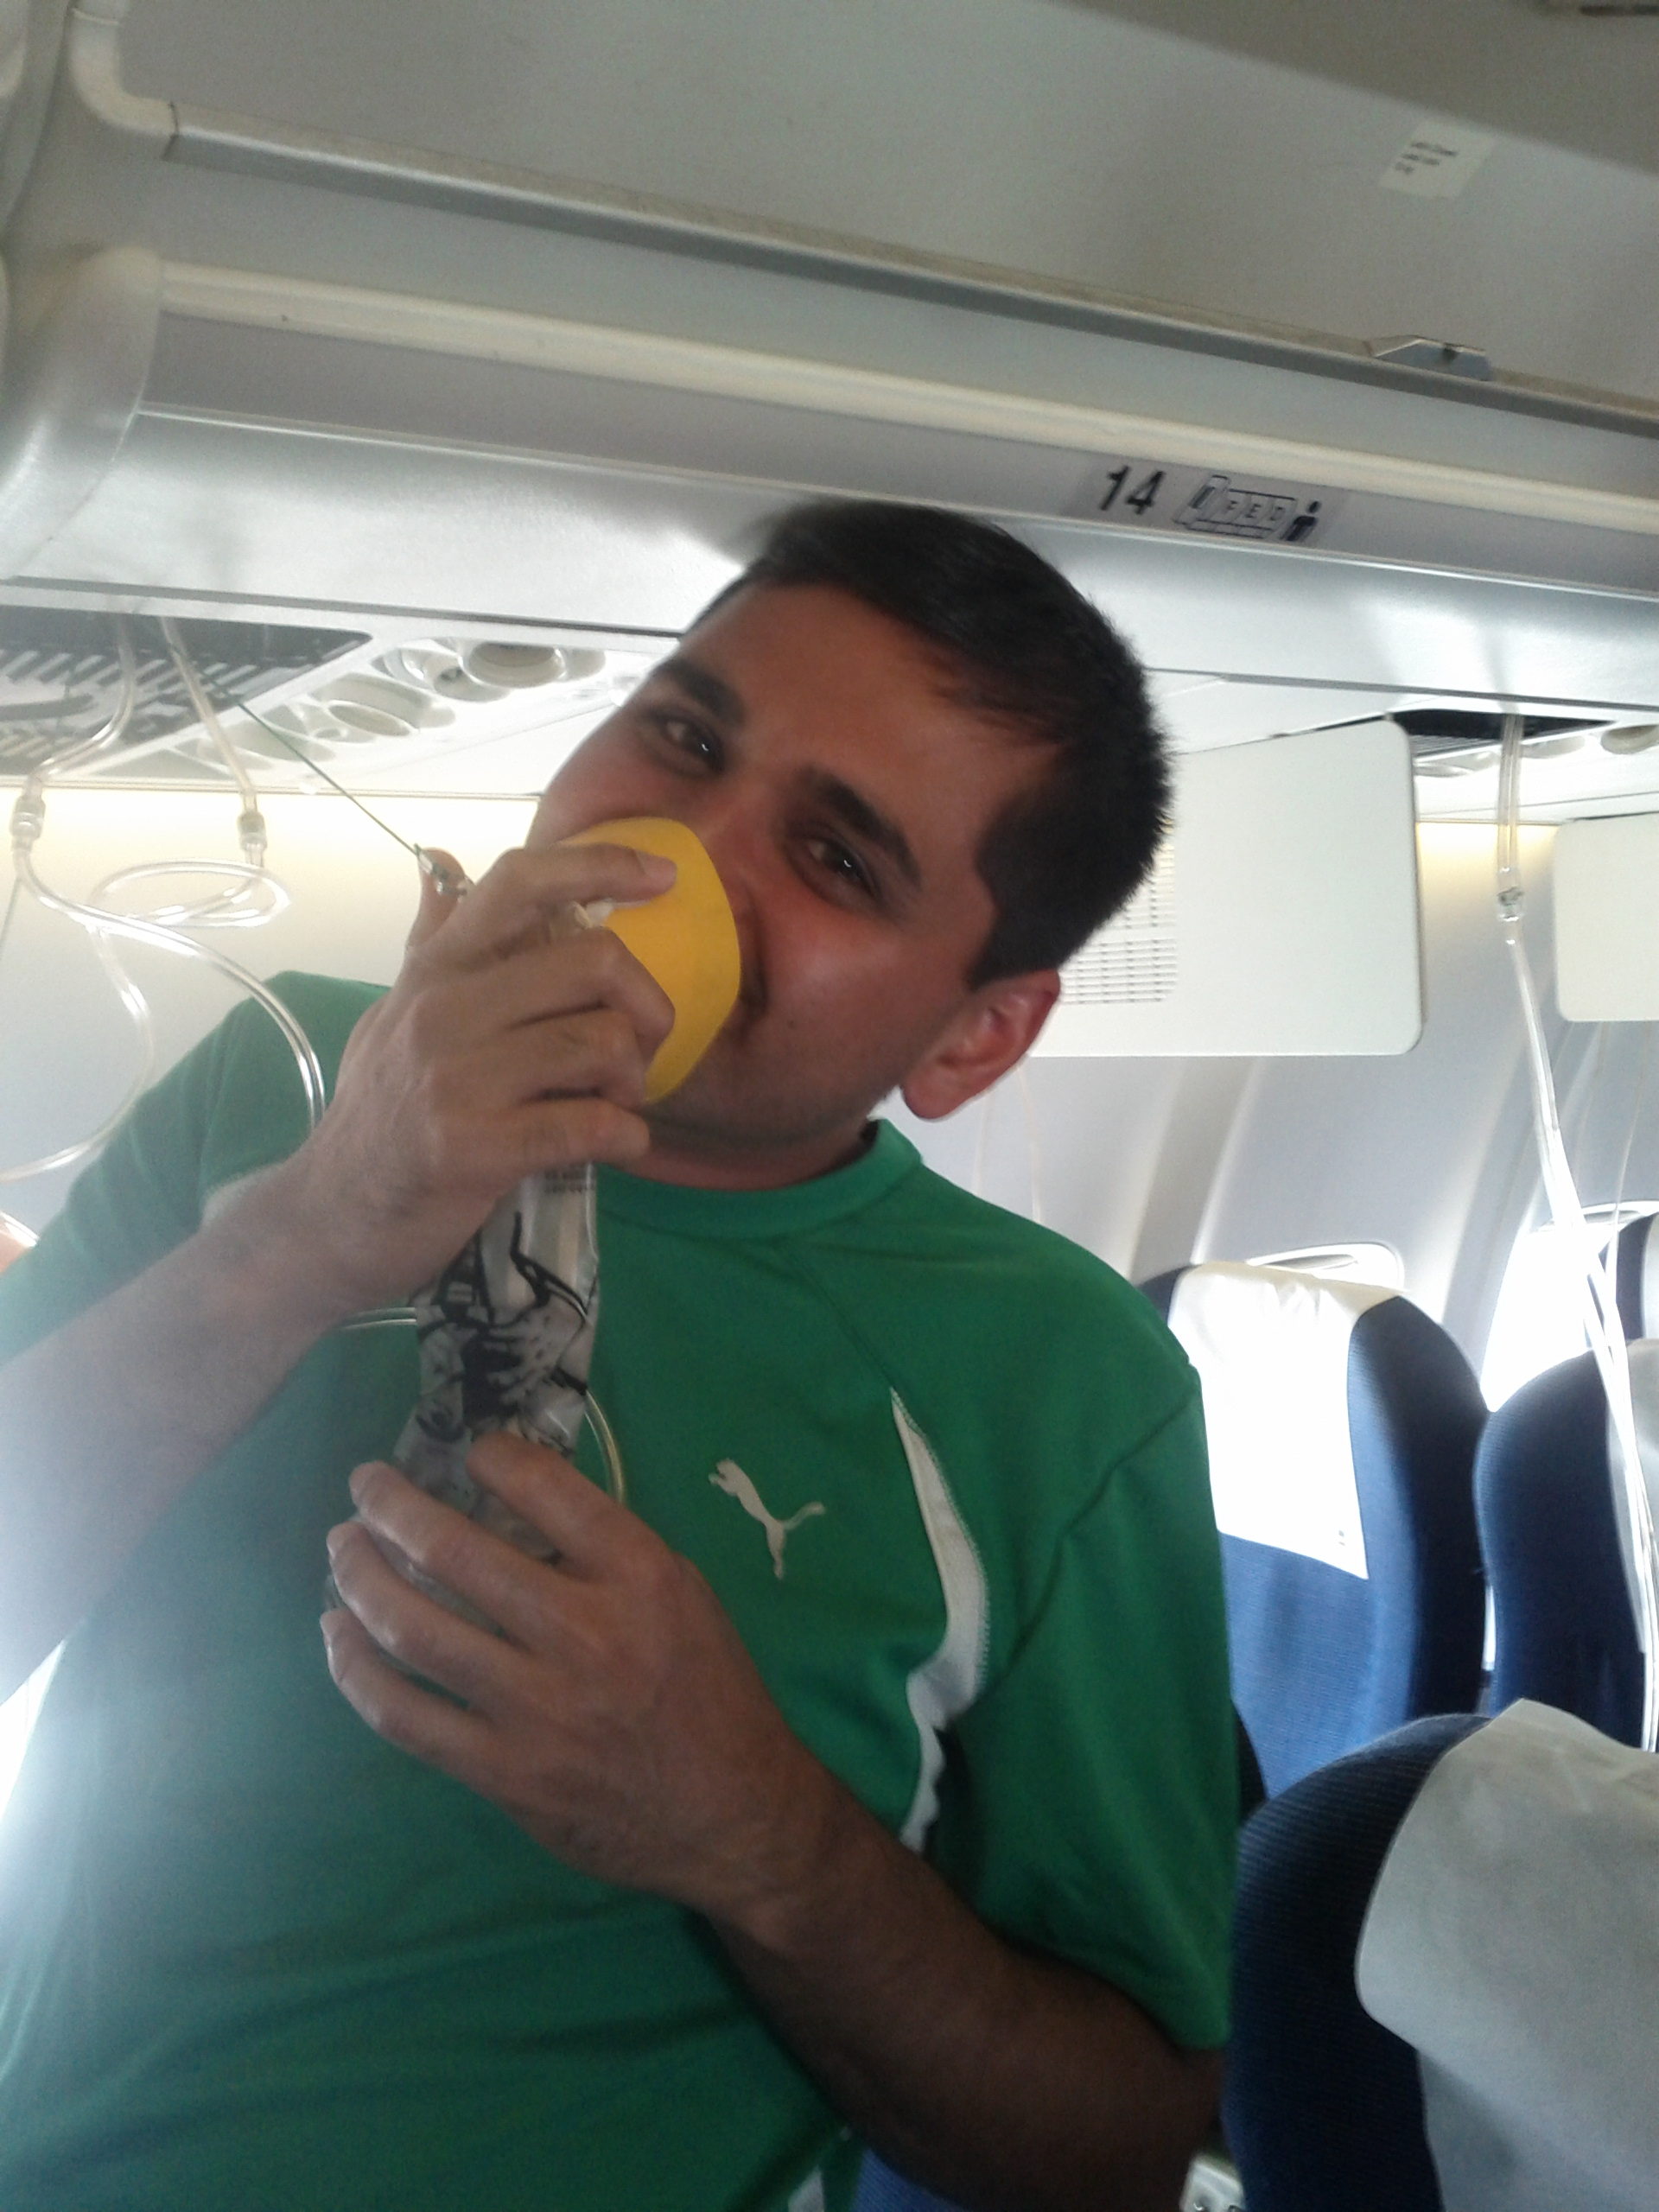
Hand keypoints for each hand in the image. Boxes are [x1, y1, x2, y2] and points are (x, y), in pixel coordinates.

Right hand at [267, 841, 677, 1314]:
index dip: (602, 863)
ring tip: (616, 1103)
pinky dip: (627, 1138)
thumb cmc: (379, 1112)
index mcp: (436, 970)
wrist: (331, 1216)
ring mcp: (457, 1078)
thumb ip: (430, 940)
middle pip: (594, 962)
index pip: (520, 882)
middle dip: (645, 1006)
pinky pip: (592, 1125)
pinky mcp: (475, 1148)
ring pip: (603, 1042)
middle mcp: (444, 1009)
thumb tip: (440, 858)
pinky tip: (617, 1146)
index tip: (664, 876)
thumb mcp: (392, 1012)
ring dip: (635, 1080)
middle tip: (638, 1048)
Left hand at [321, 1435, 836, 1920]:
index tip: (468, 1453)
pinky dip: (359, 1672)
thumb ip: (604, 1549)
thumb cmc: (708, 1689)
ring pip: (418, 1632)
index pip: (545, 1488)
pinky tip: (340, 1637)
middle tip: (365, 1485)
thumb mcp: (681, 1592)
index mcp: (638, 1576)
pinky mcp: (504, 1774)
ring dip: (362, 1579)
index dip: (490, 1456)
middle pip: (457, 1553)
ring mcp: (537, 1709)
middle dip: (393, 1508)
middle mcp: (583, 1633)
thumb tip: (512, 1502)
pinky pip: (407, 1717)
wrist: (733, 1814)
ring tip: (342, 1548)